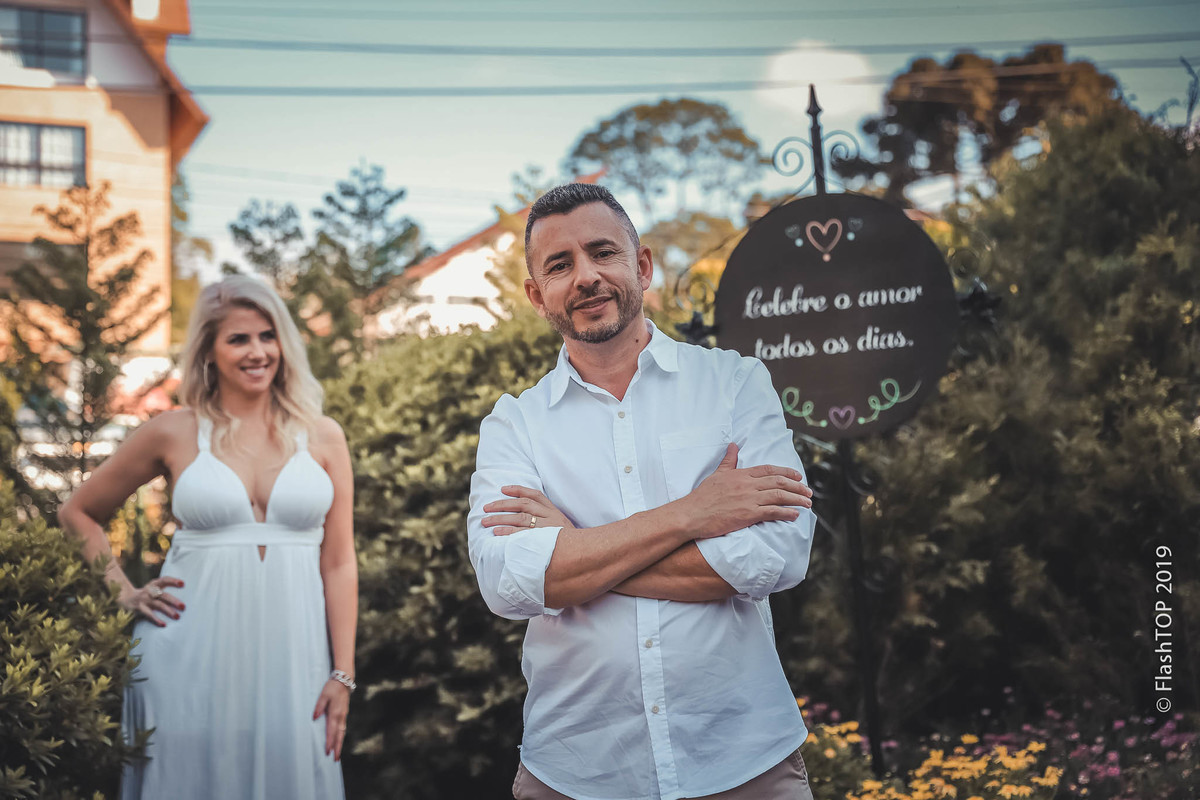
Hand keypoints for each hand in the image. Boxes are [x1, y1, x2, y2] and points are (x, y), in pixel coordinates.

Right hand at [119, 576, 184, 626]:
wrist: (126, 598)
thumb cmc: (147, 594)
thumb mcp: (154, 588)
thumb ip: (165, 590)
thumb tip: (185, 595)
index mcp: (154, 584)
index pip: (164, 580)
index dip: (173, 581)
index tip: (183, 584)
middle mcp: (150, 591)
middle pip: (164, 595)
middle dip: (174, 601)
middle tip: (183, 607)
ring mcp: (144, 600)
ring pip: (158, 605)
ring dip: (168, 611)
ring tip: (177, 616)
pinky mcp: (140, 609)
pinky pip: (149, 614)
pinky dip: (156, 620)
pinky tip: (164, 624)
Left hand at [313, 678, 349, 760]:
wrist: (344, 680)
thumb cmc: (332, 687)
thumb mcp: (323, 695)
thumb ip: (318, 707)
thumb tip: (314, 718)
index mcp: (334, 713)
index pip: (331, 731)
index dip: (329, 742)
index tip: (327, 752)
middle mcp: (340, 716)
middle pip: (339, 735)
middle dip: (337, 748)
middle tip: (335, 759)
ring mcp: (343, 715)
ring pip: (342, 733)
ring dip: (339, 744)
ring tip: (337, 754)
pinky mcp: (344, 714)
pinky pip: (343, 728)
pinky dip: (341, 736)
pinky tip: (339, 740)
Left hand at [482, 485, 575, 535]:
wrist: (584, 554)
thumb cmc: (568, 542)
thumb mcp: (561, 526)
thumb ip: (546, 518)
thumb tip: (524, 513)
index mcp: (554, 511)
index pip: (535, 495)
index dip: (518, 490)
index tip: (503, 489)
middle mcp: (550, 516)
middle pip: (523, 505)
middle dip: (502, 505)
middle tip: (486, 508)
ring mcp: (547, 528)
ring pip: (520, 518)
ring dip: (500, 519)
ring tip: (486, 521)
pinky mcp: (543, 541)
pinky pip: (522, 534)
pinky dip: (508, 532)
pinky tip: (497, 532)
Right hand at [677, 443, 811, 539]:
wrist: (692, 514)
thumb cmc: (703, 496)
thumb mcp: (717, 474)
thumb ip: (729, 460)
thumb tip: (734, 445)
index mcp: (741, 474)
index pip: (769, 470)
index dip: (787, 472)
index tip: (798, 476)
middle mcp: (748, 485)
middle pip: (779, 482)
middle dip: (797, 487)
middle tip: (809, 492)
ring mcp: (749, 500)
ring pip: (779, 496)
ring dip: (797, 500)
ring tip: (808, 503)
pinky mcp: (748, 515)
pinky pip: (772, 512)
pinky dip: (786, 513)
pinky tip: (795, 515)